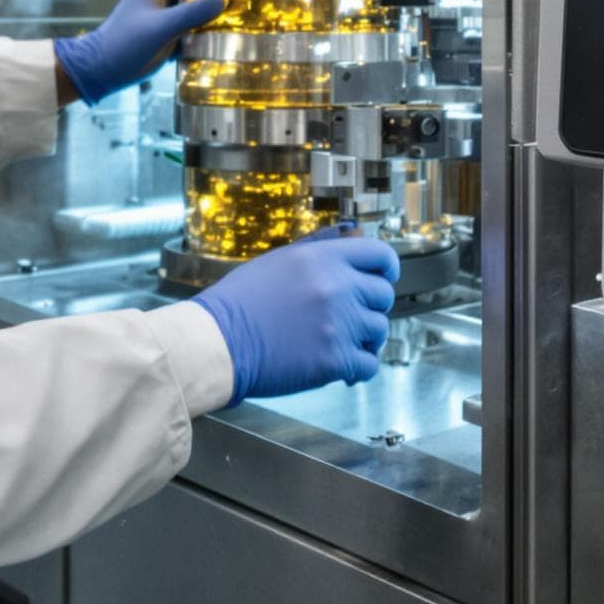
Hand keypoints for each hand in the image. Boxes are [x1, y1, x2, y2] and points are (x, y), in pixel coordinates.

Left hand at [51, 0, 224, 105]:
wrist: (101, 71)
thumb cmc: (125, 44)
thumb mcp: (161, 28)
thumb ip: (191, 13)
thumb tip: (222, 0)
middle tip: (245, 0)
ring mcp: (162, 17)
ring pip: (193, 12)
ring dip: (210, 17)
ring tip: (241, 20)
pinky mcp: (164, 35)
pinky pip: (188, 30)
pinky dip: (201, 35)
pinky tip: (223, 40)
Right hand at [192, 222, 399, 404]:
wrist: (217, 341)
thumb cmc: (238, 303)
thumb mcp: (278, 261)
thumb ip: (317, 249)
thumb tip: (346, 235)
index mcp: (323, 259)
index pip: (380, 254)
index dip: (386, 267)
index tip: (384, 276)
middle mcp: (338, 288)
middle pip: (383, 295)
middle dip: (370, 306)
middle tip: (353, 316)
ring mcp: (340, 325)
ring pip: (379, 330)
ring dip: (365, 338)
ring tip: (341, 343)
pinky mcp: (335, 360)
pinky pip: (369, 365)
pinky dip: (358, 369)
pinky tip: (342, 368)